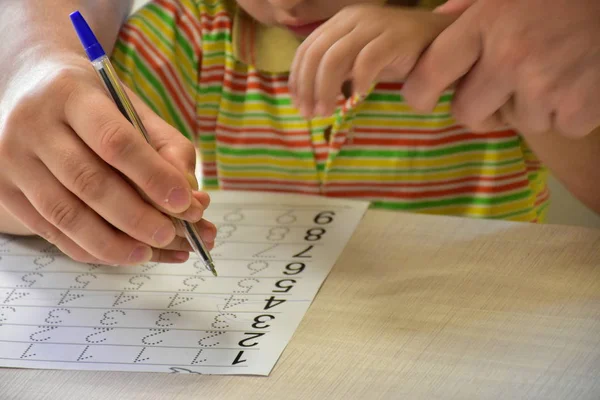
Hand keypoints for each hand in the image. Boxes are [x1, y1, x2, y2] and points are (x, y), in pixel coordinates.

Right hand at [0, 52, 215, 264]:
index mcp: (71, 94)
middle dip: (136, 217)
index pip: (114, 141)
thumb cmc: (96, 104)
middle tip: (171, 235)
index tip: (186, 203)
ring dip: (114, 243)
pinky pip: (51, 231)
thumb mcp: (135, 111)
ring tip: (151, 253)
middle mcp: (33, 124)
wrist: (28, 90)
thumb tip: (193, 202)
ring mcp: (12, 159)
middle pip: (89, 182)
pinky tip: (125, 254)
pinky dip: (92, 250)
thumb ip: (169, 151)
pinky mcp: (4, 189)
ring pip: (66, 214)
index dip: (152, 176)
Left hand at [289, 4, 454, 118]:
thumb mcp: (358, 61)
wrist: (440, 40)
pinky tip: (357, 97)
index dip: (297, 79)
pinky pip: (367, 59)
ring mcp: (374, 25)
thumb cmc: (396, 54)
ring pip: (335, 58)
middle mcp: (353, 18)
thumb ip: (335, 71)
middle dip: (308, 88)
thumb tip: (309, 96)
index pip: (306, 49)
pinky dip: (358, 81)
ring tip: (327, 111)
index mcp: (340, 21)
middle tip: (310, 114)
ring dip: (326, 89)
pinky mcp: (395, 37)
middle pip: (316, 54)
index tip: (298, 105)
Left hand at [403, 0, 599, 137]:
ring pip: (517, 122)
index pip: (430, 74)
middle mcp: (509, 58)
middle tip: (497, 91)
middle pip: (466, 113)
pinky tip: (579, 82)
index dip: (418, 94)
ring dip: (531, 107)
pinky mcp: (578, 108)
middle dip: (477, 108)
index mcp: (486, 23)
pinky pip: (558, 127)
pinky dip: (567, 113)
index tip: (422, 99)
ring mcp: (544, 86)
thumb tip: (438, 21)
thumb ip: (469, 5)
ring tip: (554, 71)